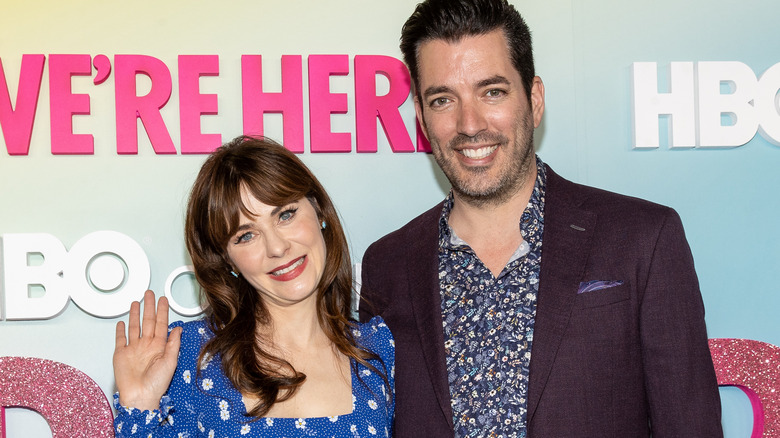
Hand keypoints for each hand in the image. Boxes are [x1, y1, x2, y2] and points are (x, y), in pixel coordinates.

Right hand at [113, 289, 181, 410]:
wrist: (139, 396)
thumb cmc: (156, 384)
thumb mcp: (170, 361)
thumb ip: (173, 344)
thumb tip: (178, 328)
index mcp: (159, 346)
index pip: (161, 323)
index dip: (162, 311)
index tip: (163, 300)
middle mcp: (146, 345)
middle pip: (147, 321)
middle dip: (148, 307)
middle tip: (149, 294)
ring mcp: (133, 349)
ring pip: (134, 327)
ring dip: (135, 314)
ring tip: (136, 303)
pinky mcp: (121, 355)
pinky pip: (120, 340)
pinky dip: (120, 331)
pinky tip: (122, 323)